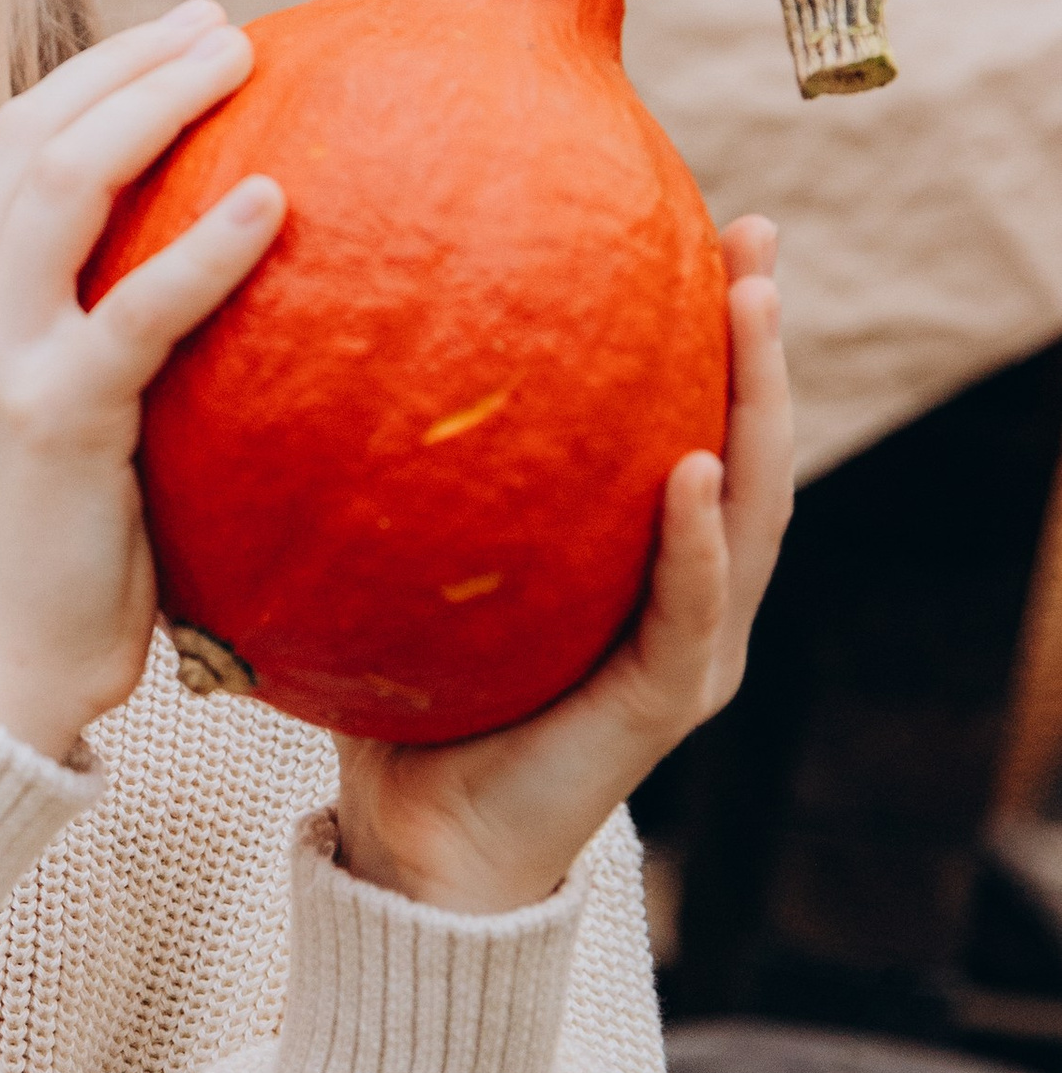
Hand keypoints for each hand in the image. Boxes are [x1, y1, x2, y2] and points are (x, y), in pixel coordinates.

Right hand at [0, 0, 285, 761]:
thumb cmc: (40, 545)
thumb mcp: (31, 405)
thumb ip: (74, 322)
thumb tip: (195, 252)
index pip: (8, 146)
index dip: (96, 76)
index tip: (183, 39)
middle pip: (34, 137)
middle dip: (131, 64)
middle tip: (224, 28)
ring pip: (64, 183)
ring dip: (158, 106)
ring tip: (241, 64)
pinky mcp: (47, 416)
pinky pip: (136, 309)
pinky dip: (206, 245)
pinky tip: (274, 203)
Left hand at [332, 219, 791, 915]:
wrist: (418, 847)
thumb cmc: (409, 704)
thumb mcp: (411, 564)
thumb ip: (401, 476)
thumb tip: (311, 337)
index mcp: (641, 561)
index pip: (695, 420)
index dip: (711, 331)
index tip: (710, 225)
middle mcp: (688, 596)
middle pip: (750, 445)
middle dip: (761, 342)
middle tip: (754, 237)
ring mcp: (690, 650)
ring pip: (752, 511)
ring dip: (758, 407)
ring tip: (751, 307)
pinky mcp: (662, 704)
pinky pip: (689, 610)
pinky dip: (698, 542)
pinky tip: (692, 469)